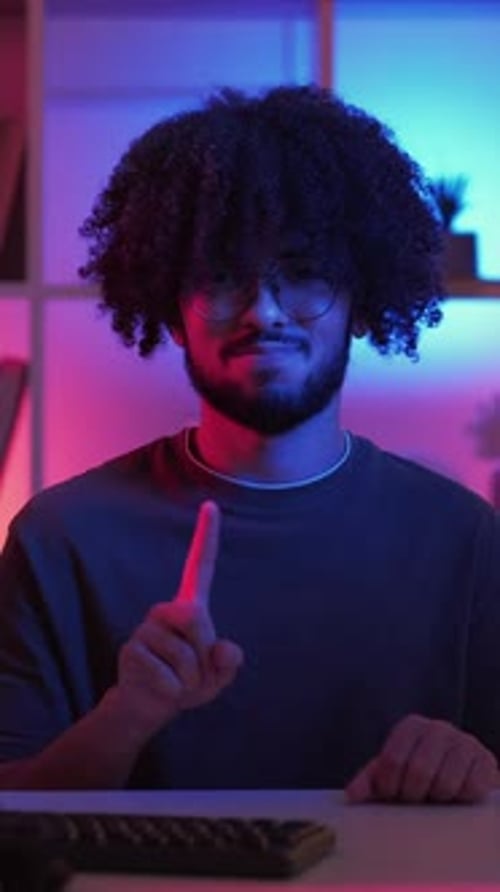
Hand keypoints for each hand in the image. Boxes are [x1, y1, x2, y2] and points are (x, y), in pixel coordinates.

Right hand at [115, 500, 242, 736]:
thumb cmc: (186, 683)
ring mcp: (146, 628)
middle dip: (203, 653)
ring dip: (189, 680)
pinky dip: (173, 691)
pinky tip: (160, 688)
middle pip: (196, 618)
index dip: (206, 536)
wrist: (149, 706)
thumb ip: (229, 662)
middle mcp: (166, 610)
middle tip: (193, 673)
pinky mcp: (132, 649)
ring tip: (176, 682)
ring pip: (184, 655)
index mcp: (190, 608)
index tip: (211, 505)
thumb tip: (224, 649)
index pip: (200, 566)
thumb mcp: (217, 676)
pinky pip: (167, 675)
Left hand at [345, 714, 498, 803]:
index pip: (392, 759)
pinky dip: (460, 799)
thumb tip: (352, 796)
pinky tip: (457, 794)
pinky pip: (470, 789)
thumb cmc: (423, 772)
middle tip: (415, 799)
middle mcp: (438, 728)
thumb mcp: (394, 773)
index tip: (392, 795)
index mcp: (411, 726)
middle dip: (413, 794)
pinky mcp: (486, 761)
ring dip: (437, 799)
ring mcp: (464, 742)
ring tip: (435, 796)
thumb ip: (371, 781)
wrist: (464, 772)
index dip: (389, 786)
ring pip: (445, 783)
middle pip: (418, 771)